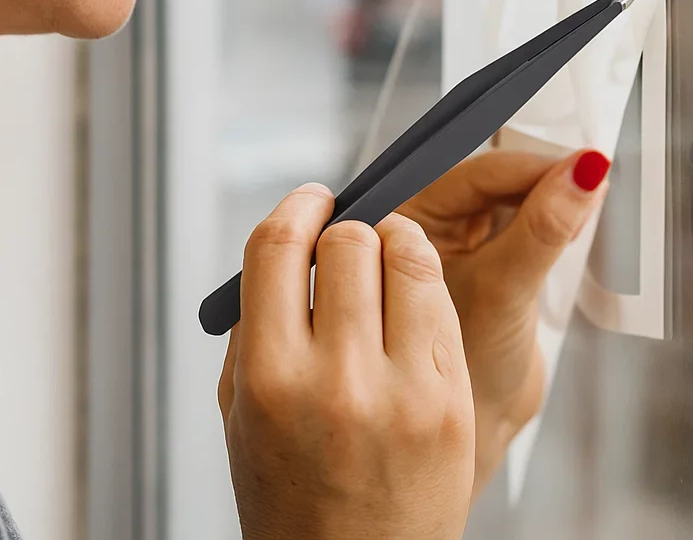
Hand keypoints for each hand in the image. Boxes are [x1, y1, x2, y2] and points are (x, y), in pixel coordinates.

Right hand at [219, 185, 474, 539]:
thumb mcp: (241, 410)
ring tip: (384, 262)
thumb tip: (293, 243)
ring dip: (392, 242)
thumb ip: (256, 323)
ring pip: (406, 255)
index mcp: (268, 377)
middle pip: (349, 240)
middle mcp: (336, 379)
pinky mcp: (452, 403)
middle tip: (346, 243)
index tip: (312, 199)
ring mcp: (403, 391)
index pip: (278, 247)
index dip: (297, 206)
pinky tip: (411, 298)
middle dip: (345, 230)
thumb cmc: (289, 493)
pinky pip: (441, 301)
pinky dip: (424, 282)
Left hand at [399, 148, 610, 496]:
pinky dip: (549, 222)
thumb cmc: (465, 375)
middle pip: (489, 179)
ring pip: (508, 198)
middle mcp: (422, 224)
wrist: (468, 438)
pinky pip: (522, 223)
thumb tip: (585, 170)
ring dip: (546, 199)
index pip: (468, 174)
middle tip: (589, 180)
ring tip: (584, 205)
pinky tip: (574, 226)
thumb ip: (542, 230)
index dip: (524, 165)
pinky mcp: (487, 260)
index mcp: (403, 221)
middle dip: (537, 177)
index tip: (579, 163)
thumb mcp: (505, 292)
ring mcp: (456, 242)